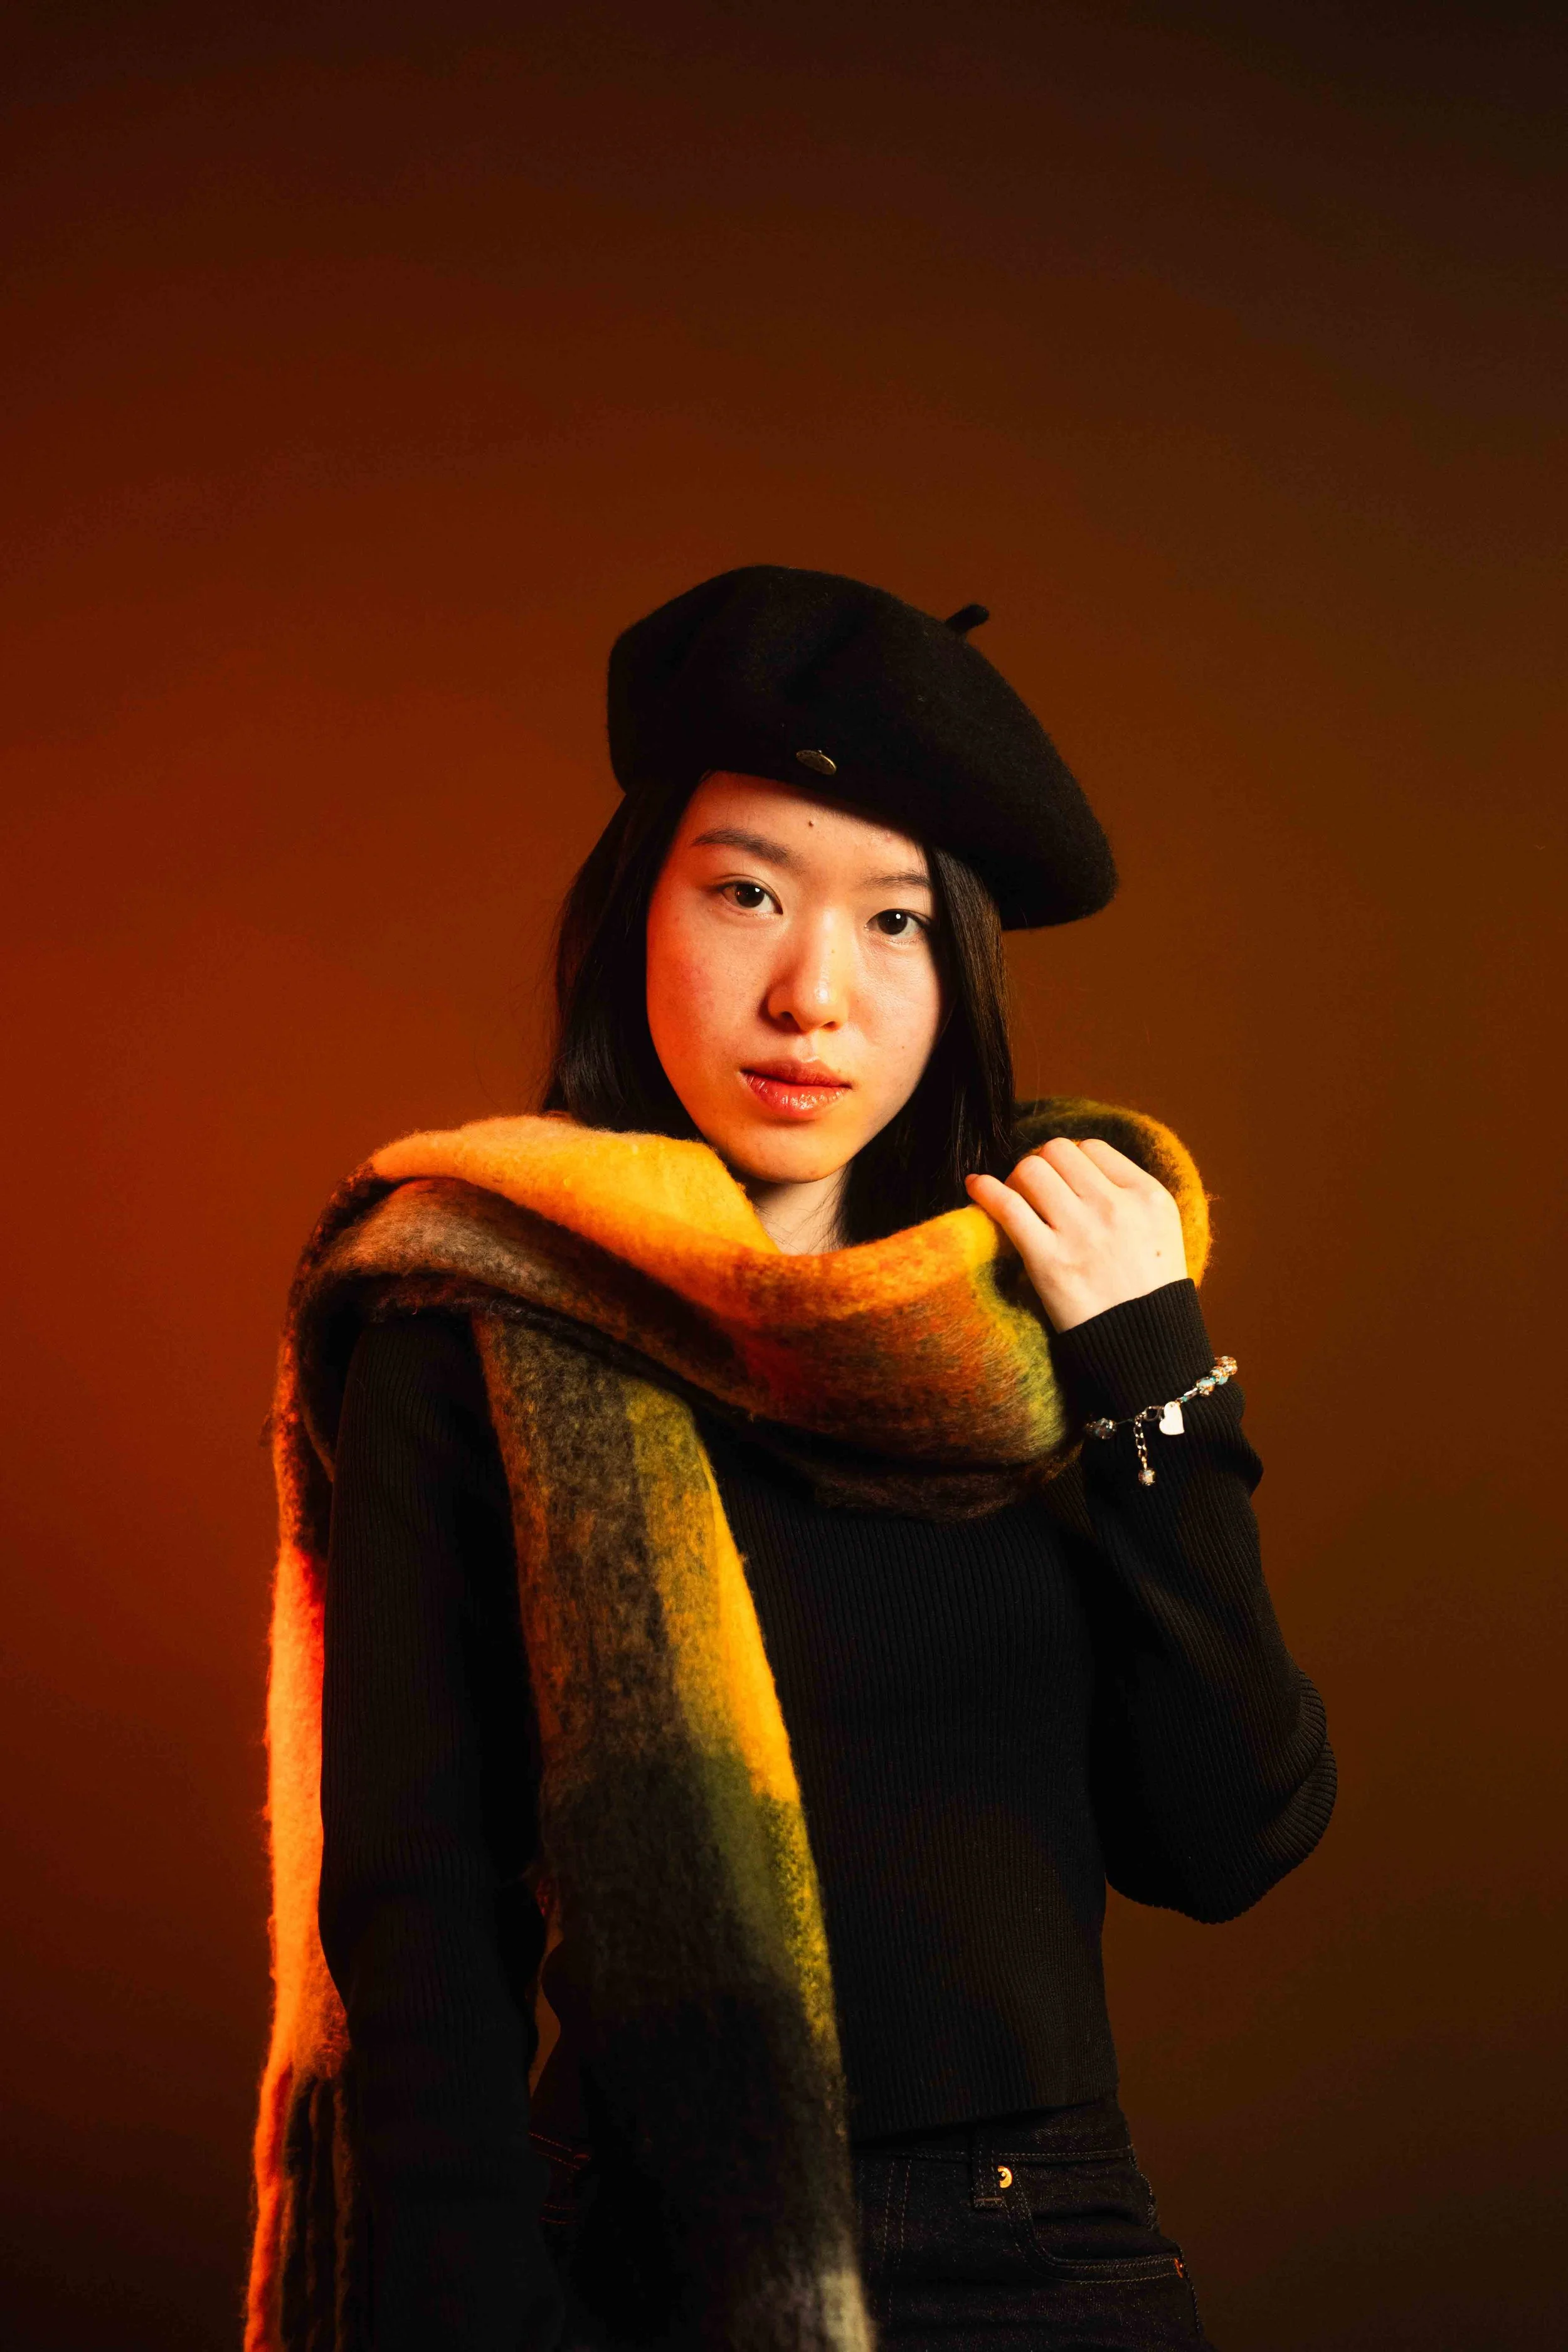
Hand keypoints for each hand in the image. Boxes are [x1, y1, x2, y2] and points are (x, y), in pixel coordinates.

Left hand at [965, 1137, 1186, 1331]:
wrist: (1145, 1349)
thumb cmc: (1150, 1293)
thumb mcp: (1162, 1231)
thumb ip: (1128, 1195)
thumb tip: (1079, 1169)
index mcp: (1147, 1195)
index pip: (1091, 1148)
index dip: (1069, 1161)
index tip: (1061, 1182)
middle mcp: (1114, 1206)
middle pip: (1056, 1151)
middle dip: (1040, 1166)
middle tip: (1035, 1193)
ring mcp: (1079, 1231)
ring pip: (1030, 1168)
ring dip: (1016, 1180)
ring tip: (1017, 1201)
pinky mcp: (1048, 1260)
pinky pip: (1006, 1205)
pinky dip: (985, 1190)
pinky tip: (975, 1186)